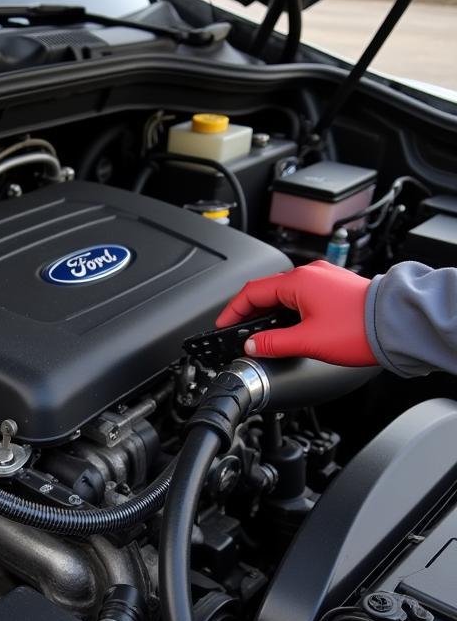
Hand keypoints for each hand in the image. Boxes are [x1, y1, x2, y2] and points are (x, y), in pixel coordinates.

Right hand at [216, 261, 376, 366]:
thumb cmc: (360, 328)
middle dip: (249, 312)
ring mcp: (325, 280)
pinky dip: (288, 311)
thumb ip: (273, 343)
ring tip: (262, 333)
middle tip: (238, 332)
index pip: (252, 292)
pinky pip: (302, 296)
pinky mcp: (336, 290)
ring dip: (269, 312)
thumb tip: (252, 345)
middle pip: (267, 291)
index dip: (233, 311)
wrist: (398, 324)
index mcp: (299, 282)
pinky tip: (288, 327)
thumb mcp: (307, 341)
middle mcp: (311, 275)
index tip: (223, 326)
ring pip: (285, 294)